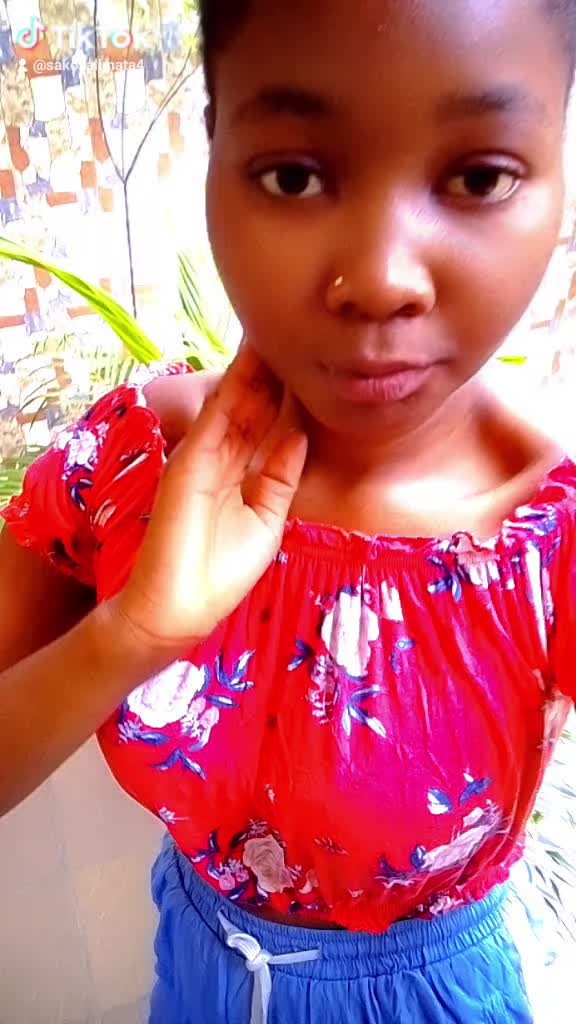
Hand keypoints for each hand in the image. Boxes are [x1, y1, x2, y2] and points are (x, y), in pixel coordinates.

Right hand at [110, 342, 308, 652]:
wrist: (179, 606)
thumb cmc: (223, 574)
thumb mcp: (266, 519)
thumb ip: (279, 477)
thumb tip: (298, 435)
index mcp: (239, 474)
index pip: (263, 424)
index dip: (282, 394)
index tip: (307, 363)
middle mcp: (221, 458)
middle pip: (251, 405)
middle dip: (272, 370)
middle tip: (296, 332)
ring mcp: (204, 455)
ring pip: (236, 401)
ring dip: (255, 367)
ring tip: (278, 329)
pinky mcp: (191, 459)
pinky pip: (218, 416)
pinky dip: (235, 385)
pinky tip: (253, 356)